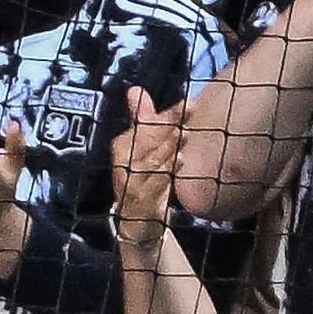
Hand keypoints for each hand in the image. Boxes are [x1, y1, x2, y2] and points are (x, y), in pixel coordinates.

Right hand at [109, 86, 187, 241]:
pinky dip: (167, 172)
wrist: (138, 223)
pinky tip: (179, 162)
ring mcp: (131, 183)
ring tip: (183, 134)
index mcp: (122, 147)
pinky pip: (155, 183)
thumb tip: (135, 90)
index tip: (187, 103)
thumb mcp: (143, 149)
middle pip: (147, 139)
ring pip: (152, 160)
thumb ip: (141, 119)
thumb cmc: (144, 180)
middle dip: (170, 123)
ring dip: (170, 146)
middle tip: (189, 109)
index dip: (166, 114)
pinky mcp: (140, 201)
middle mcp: (124, 164)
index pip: (144, 126)